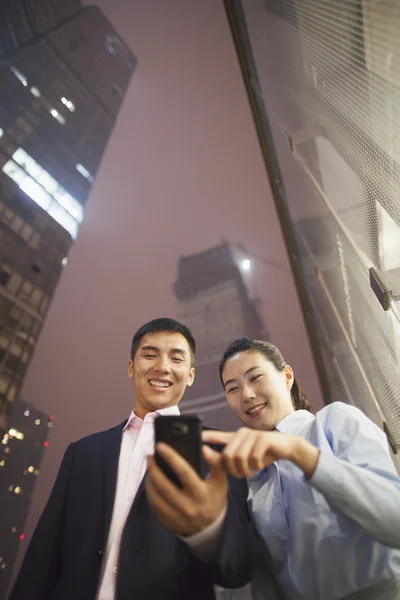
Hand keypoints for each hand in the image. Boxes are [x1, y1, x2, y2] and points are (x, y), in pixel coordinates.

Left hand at [145, 443, 226, 535]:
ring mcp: (176, 517)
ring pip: (155, 496)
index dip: (171, 457)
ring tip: (149, 468)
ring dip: (149, 480)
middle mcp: (188, 507)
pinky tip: (151, 482)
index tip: (160, 446)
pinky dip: (149, 492)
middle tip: (149, 456)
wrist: (210, 526)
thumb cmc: (214, 497)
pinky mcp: (168, 522)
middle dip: (153, 468)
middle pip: (164, 485)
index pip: (184, 472)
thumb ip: (216, 462)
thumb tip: (203, 448)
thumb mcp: (220, 480)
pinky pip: (153, 506)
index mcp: (201, 494)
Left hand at [202, 428, 319, 477]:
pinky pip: (253, 458)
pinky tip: (259, 466)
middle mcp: (242, 433)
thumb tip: (210, 458)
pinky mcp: (264, 439)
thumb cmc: (263, 452)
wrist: (286, 447)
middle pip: (227, 456)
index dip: (208, 438)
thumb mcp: (246, 456)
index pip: (218, 436)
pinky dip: (255, 467)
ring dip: (244, 470)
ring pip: (239, 458)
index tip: (198, 438)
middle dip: (233, 470)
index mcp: (235, 437)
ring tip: (250, 471)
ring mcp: (253, 435)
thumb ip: (229, 457)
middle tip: (241, 474)